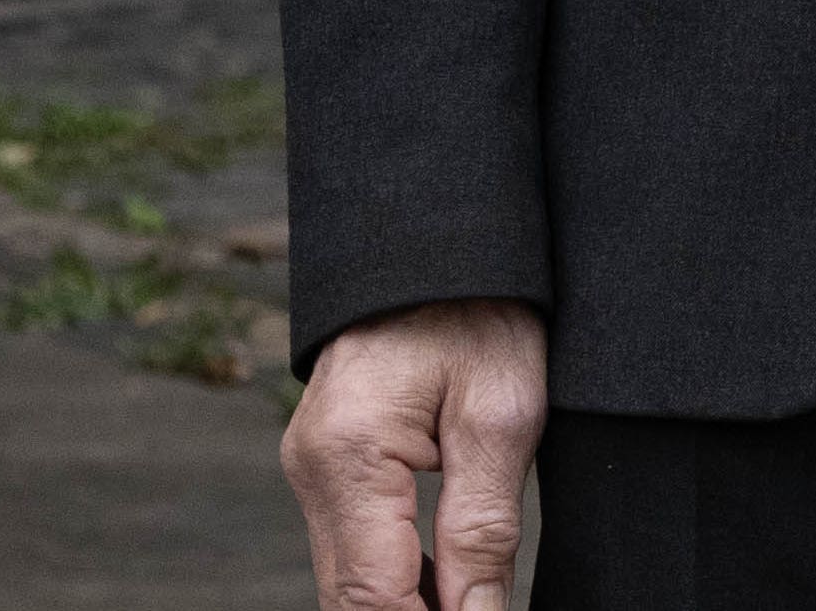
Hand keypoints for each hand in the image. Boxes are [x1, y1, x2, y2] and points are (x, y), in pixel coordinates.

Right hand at [281, 297, 546, 610]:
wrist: (439, 240)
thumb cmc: (480, 310)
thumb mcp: (503, 414)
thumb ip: (482, 526)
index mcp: (349, 458)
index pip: (373, 598)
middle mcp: (312, 469)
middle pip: (350, 598)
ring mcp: (313, 467)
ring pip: (349, 579)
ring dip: (407, 605)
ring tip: (472, 605)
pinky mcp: (330, 462)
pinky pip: (356, 544)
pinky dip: (397, 576)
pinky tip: (449, 587)